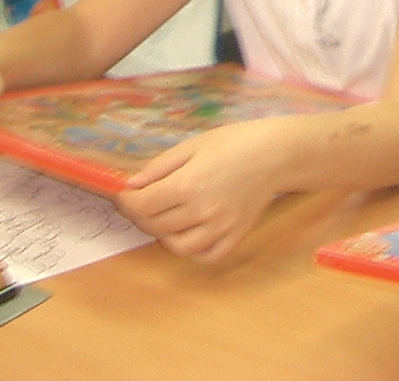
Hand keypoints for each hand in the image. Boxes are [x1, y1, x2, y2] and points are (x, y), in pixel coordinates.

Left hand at [116, 118, 295, 262]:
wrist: (275, 153)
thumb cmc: (234, 142)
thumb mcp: (192, 145)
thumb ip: (159, 167)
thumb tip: (132, 184)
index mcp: (188, 184)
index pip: (143, 205)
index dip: (126, 201)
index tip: (123, 194)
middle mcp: (202, 211)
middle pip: (156, 226)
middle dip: (141, 215)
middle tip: (142, 202)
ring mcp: (220, 227)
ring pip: (178, 247)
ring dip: (164, 235)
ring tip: (165, 217)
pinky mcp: (235, 236)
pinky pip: (206, 255)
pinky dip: (192, 250)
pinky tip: (189, 232)